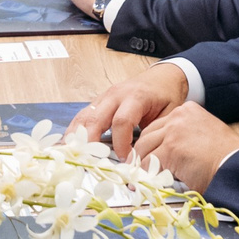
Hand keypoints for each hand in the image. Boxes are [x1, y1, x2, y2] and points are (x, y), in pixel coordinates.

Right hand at [68, 62, 189, 158]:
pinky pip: (83, 116)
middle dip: (90, 143)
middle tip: (90, 162)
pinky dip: (75, 131)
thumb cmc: (166, 96)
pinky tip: (70, 145)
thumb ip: (155, 133)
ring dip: (77, 137)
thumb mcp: (168, 114)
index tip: (126, 159)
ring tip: (72, 156)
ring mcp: (104, 97)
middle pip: (96, 119)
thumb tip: (142, 158)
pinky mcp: (98, 101)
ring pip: (84, 117)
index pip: (122, 122)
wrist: (163, 76)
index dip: (121, 143)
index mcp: (136, 96)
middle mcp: (116, 94)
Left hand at [134, 103, 238, 191]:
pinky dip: (146, 174)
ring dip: (142, 164)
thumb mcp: (205, 136)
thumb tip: (166, 154)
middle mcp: (179, 116)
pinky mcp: (170, 149)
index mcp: (188, 110)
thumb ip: (185, 137)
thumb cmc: (226, 156)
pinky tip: (149, 181)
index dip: (153, 143)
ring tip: (143, 176)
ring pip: (144, 149)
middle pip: (147, 134)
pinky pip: (148, 163)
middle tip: (140, 167)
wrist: (236, 165)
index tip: (149, 154)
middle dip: (143, 153)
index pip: (159, 125)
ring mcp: (173, 131)